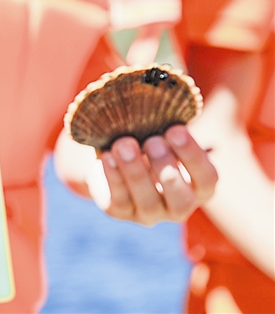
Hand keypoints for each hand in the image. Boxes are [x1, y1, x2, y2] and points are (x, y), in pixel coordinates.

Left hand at [98, 124, 216, 224]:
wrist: (117, 156)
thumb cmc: (149, 140)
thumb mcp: (162, 133)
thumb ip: (167, 126)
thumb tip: (161, 102)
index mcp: (199, 187)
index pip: (207, 179)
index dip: (193, 156)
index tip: (175, 129)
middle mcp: (178, 207)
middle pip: (181, 198)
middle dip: (166, 167)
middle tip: (152, 140)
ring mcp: (149, 214)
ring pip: (147, 202)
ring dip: (135, 171)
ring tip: (124, 144)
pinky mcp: (121, 212)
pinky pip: (118, 200)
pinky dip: (113, 176)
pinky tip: (107, 155)